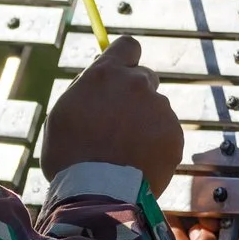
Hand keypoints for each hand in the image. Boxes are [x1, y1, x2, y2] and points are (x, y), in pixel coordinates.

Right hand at [38, 35, 183, 192]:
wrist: (97, 194)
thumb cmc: (70, 155)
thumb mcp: (64, 112)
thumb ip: (87, 89)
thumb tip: (100, 78)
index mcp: (106, 74)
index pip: (129, 45)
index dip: (125, 59)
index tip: (120, 74)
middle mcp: (137, 84)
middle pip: (145, 77)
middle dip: (135, 95)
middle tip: (119, 122)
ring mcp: (159, 109)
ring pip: (156, 109)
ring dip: (145, 123)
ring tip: (125, 151)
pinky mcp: (175, 134)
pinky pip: (167, 133)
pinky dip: (156, 145)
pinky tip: (138, 162)